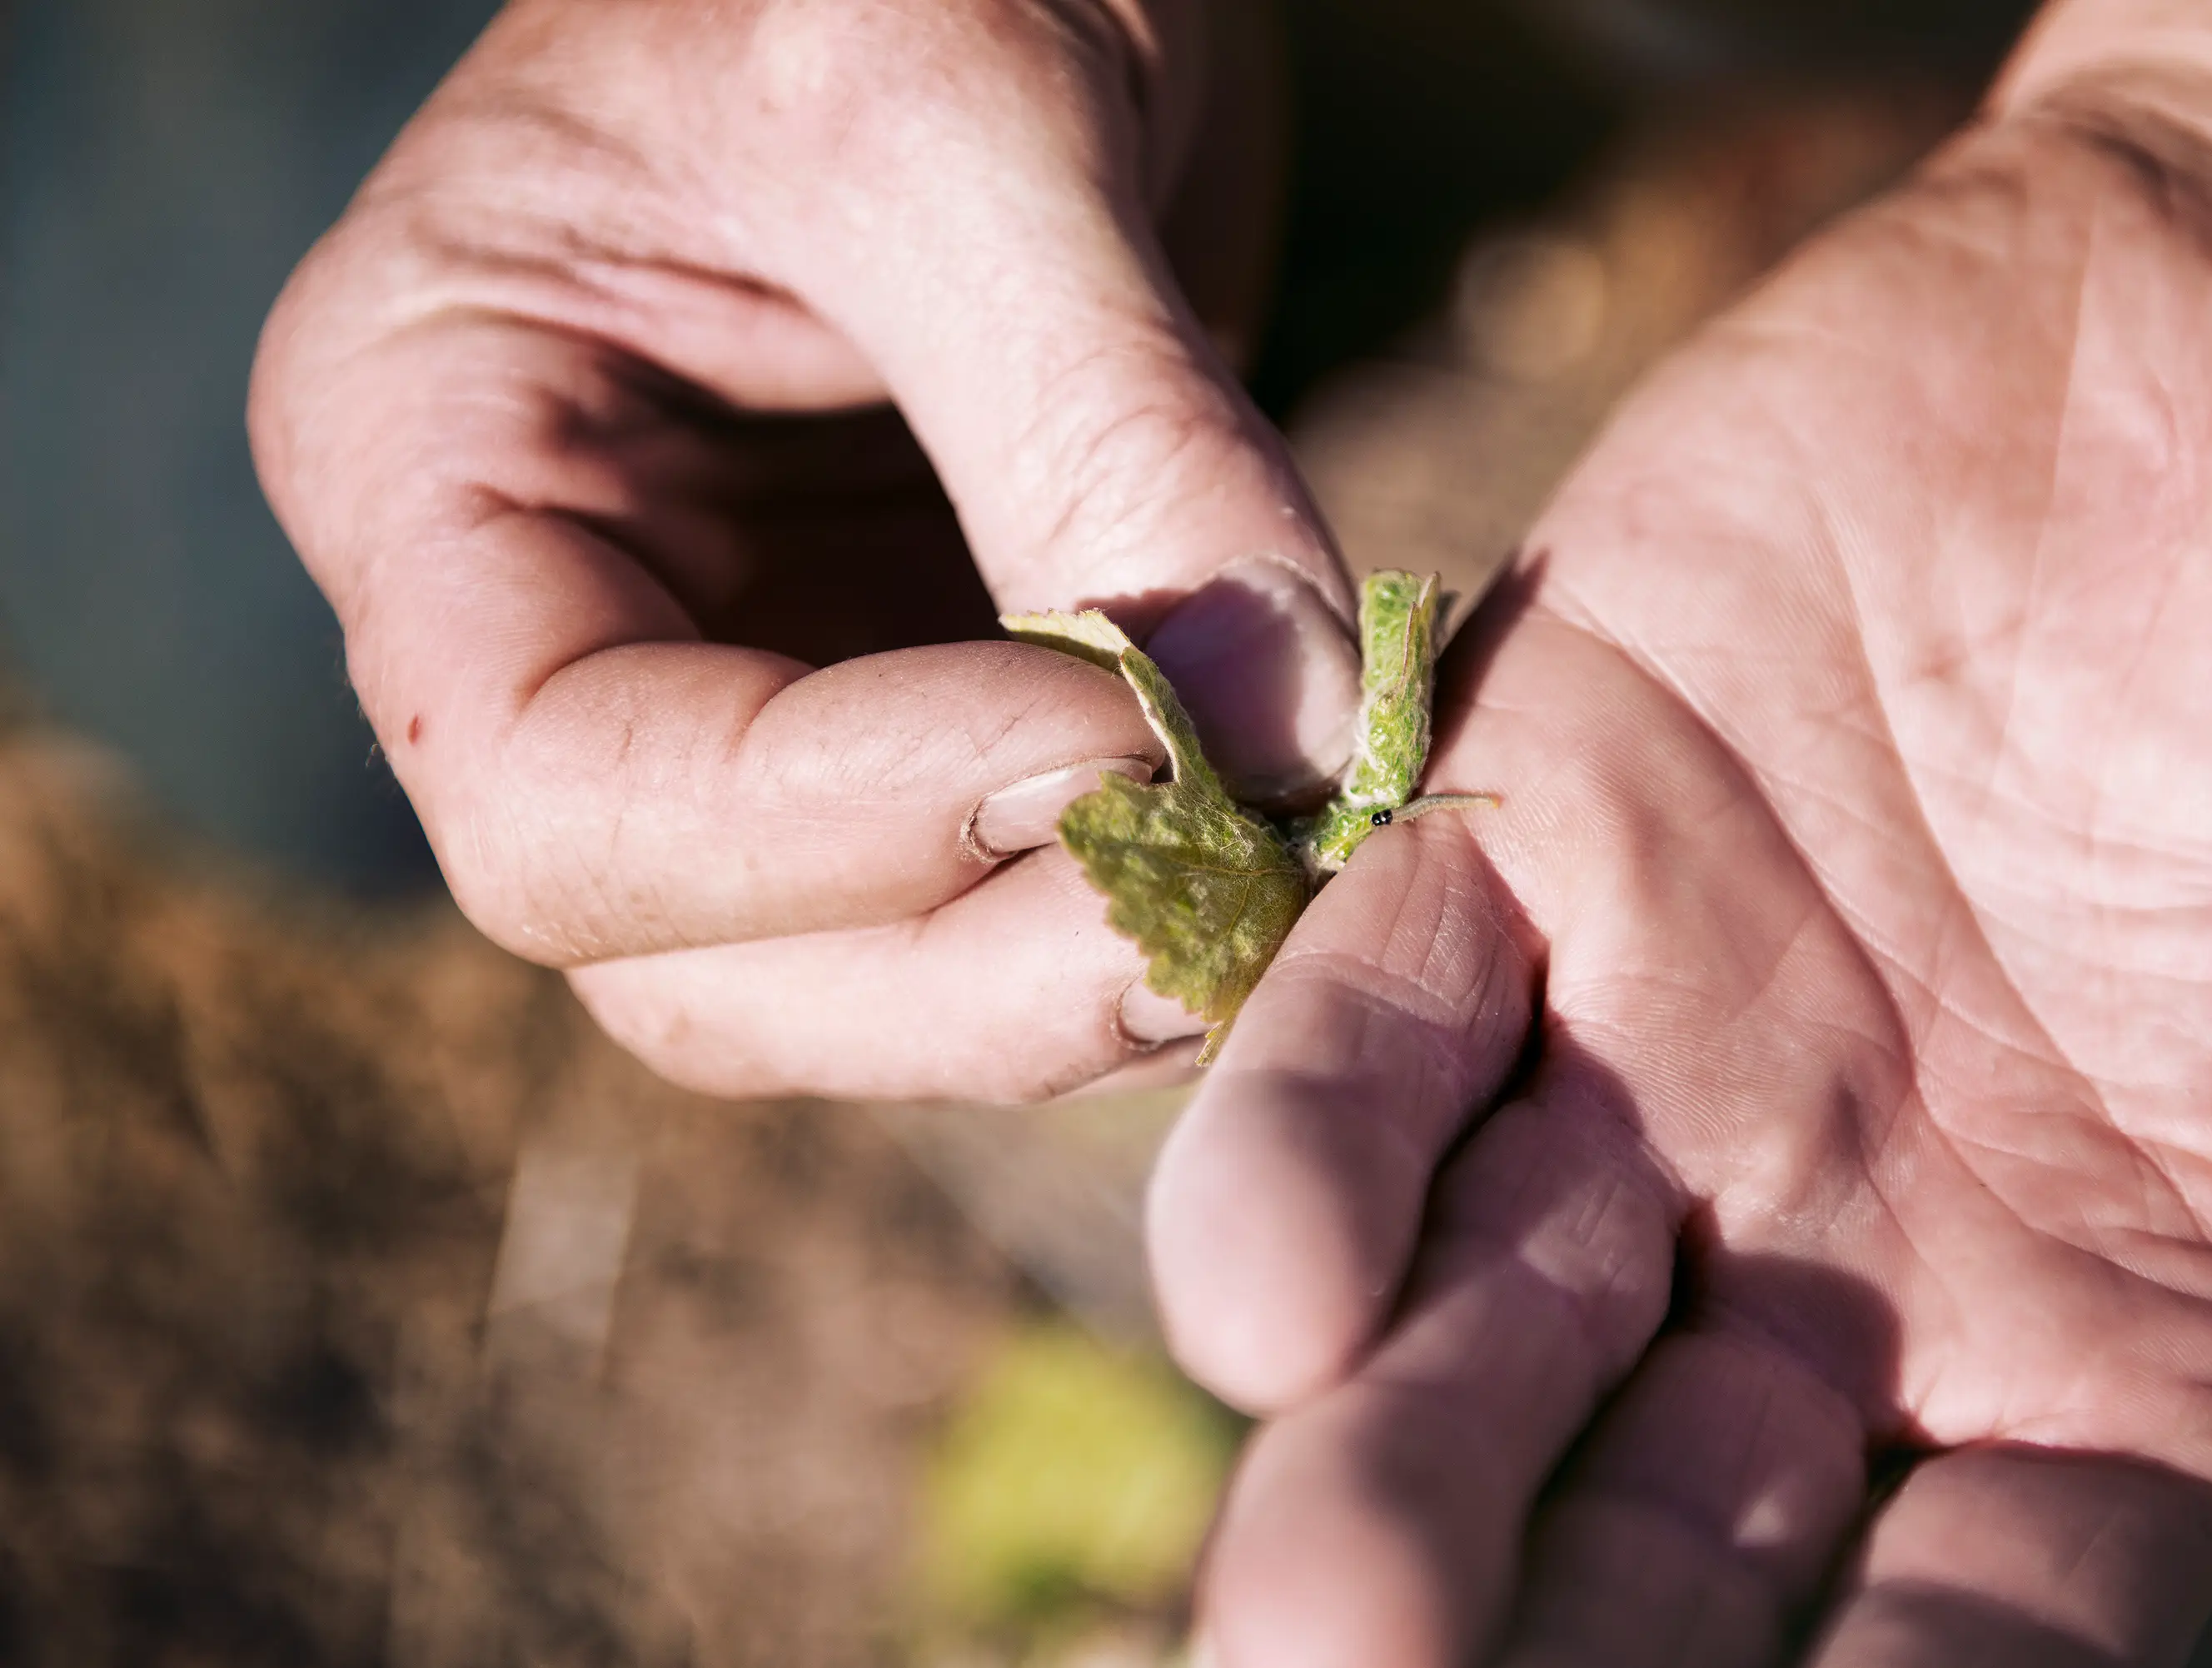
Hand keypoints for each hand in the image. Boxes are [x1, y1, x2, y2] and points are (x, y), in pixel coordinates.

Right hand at [250, 0, 1356, 1102]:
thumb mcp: (966, 105)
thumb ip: (1104, 428)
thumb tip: (1278, 740)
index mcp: (429, 457)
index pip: (564, 794)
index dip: (848, 824)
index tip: (1126, 745)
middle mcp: (548, 622)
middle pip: (697, 962)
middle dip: (976, 975)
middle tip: (1242, 911)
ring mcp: (732, 683)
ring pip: (856, 978)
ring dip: (1075, 973)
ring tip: (1291, 881)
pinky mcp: (905, 706)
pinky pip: (993, 898)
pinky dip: (1139, 905)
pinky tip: (1286, 846)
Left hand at [1148, 109, 2211, 1665]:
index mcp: (2111, 1364)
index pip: (1951, 1652)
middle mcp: (1848, 1251)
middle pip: (1657, 1527)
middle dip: (1531, 1637)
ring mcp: (1674, 1052)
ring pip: (1485, 1308)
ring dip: (1388, 1456)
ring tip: (1303, 1609)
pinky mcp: (1530, 831)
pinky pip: (1382, 1011)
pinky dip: (1309, 1135)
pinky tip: (1247, 1284)